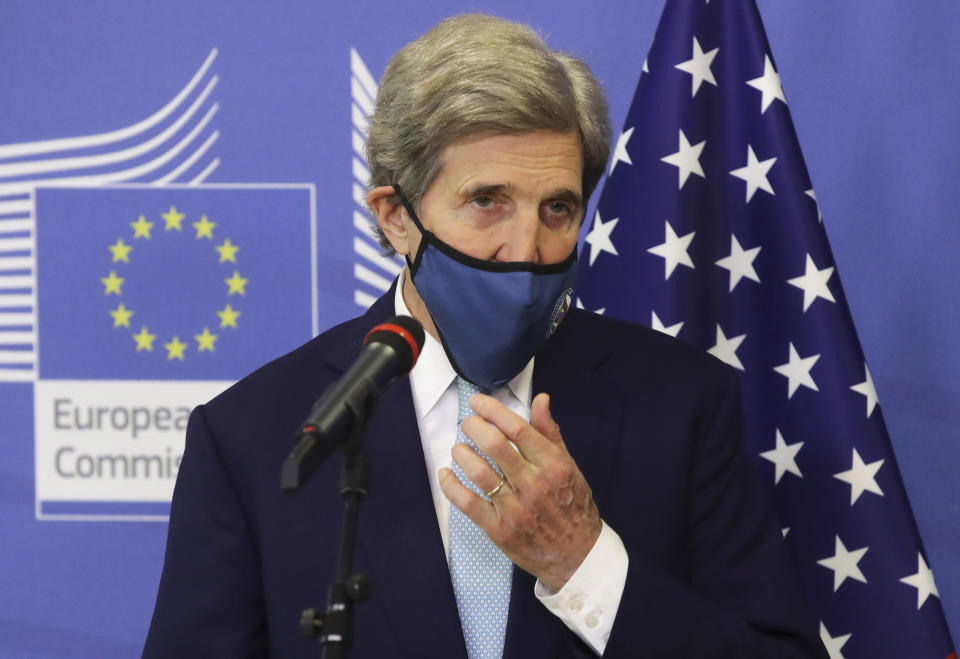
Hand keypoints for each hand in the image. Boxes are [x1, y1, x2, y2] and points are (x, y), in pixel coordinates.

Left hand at [438, 392, 601, 591]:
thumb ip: (550, 433)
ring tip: (460, 449)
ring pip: (478, 471)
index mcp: (553, 465)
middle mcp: (534, 485)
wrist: (577, 556)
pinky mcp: (499, 529)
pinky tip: (446, 474)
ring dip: (462, 453)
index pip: (517, 429)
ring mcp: (515, 508)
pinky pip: (467, 503)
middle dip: (473, 427)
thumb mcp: (570, 466)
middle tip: (468, 424)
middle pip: (494, 445)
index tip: (478, 403)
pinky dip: (451, 485)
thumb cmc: (573, 507)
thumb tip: (540, 400)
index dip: (493, 410)